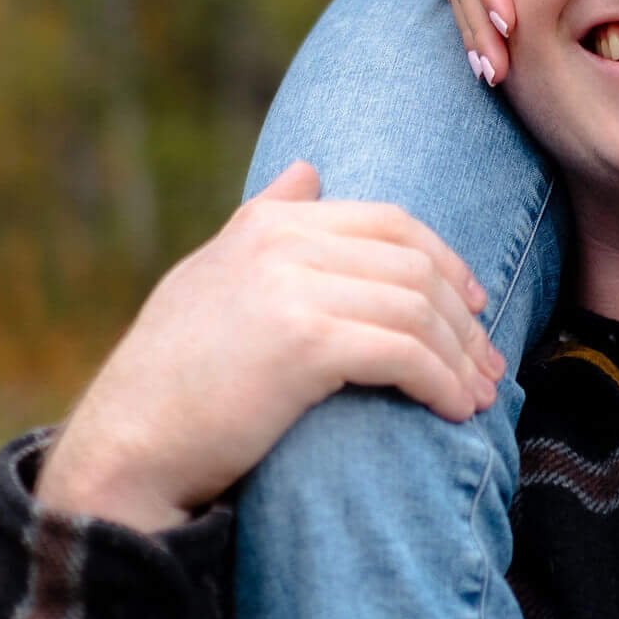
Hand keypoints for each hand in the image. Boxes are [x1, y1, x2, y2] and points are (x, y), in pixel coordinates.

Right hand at [37, 163, 505, 534]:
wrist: (127, 447)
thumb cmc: (173, 379)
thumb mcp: (211, 277)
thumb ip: (263, 221)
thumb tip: (309, 170)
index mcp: (267, 222)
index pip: (389, 222)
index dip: (444, 261)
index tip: (473, 305)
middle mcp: (282, 241)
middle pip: (413, 263)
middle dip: (462, 316)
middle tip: (490, 361)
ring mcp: (294, 286)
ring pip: (416, 309)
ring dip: (461, 356)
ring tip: (481, 393)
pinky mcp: (306, 342)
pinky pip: (405, 353)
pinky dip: (443, 382)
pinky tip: (458, 410)